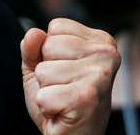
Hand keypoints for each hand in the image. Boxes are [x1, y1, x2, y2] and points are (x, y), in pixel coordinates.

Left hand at [21, 19, 120, 134]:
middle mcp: (107, 54)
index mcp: (101, 41)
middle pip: (49, 46)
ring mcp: (100, 76)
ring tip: (64, 99)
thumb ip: (33, 47)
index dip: (50, 52)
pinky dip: (47, 107)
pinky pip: (44, 95)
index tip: (65, 71)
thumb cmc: (60, 100)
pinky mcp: (88, 98)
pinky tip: (64, 112)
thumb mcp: (42, 66)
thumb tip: (34, 33)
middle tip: (64, 88)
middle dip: (47, 70)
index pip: (56, 27)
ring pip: (44, 71)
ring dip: (47, 90)